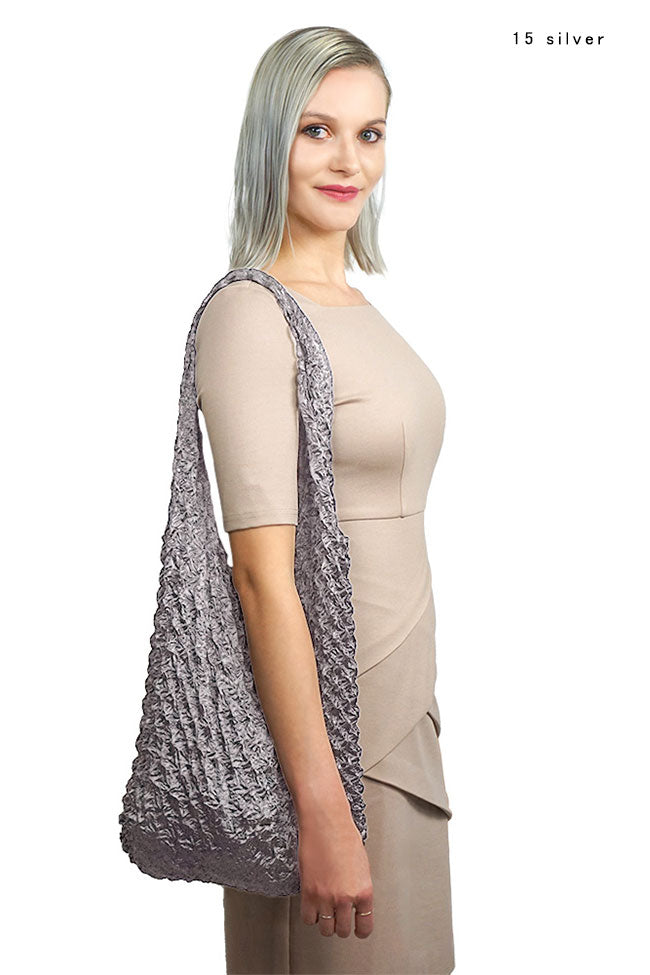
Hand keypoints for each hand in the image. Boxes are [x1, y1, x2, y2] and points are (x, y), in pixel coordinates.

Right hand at [297, 805, 373, 938]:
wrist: (326, 823)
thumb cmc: (344, 835)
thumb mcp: (361, 865)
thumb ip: (358, 887)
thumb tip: (354, 900)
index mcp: (364, 891)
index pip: (365, 926)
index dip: (360, 930)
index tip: (357, 930)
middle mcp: (346, 898)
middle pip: (343, 930)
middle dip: (340, 925)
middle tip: (337, 917)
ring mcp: (326, 898)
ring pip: (325, 929)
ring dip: (325, 923)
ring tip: (324, 912)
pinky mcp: (309, 893)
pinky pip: (308, 919)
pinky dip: (310, 915)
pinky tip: (312, 906)